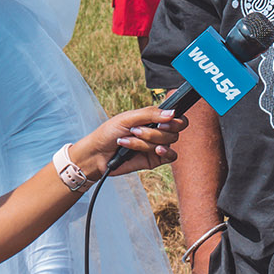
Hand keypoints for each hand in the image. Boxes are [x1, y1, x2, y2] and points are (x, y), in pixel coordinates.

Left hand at [68, 107, 185, 177]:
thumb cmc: (109, 133)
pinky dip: (165, 152)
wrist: (97, 153)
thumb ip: (151, 114)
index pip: (176, 118)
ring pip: (168, 143)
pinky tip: (156, 150)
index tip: (163, 122)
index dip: (175, 120)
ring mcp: (157, 146)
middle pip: (173, 131)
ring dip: (146, 142)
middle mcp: (158, 132)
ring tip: (128, 141)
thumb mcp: (128, 118)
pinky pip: (171, 156)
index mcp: (153, 119)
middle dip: (153, 132)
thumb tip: (172, 113)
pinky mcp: (155, 160)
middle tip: (136, 131)